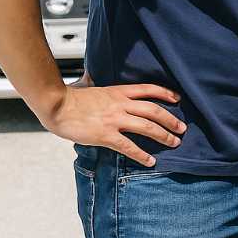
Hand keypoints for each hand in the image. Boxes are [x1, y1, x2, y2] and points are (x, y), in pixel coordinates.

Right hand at [42, 81, 185, 166]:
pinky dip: (141, 154)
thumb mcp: (88, 84)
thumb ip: (94, 82)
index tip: (177, 99)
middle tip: (182, 129)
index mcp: (118, 91)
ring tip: (175, 143)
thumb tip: (90, 76)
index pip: (148, 89)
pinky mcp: (105, 135)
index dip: (165, 94)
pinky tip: (150, 161)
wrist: (55, 104)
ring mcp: (114, 119)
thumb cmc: (68, 97)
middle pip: (154, 110)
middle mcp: (120, 104)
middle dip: (171, 120)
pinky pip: (128, 146)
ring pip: (147, 127)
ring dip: (164, 136)